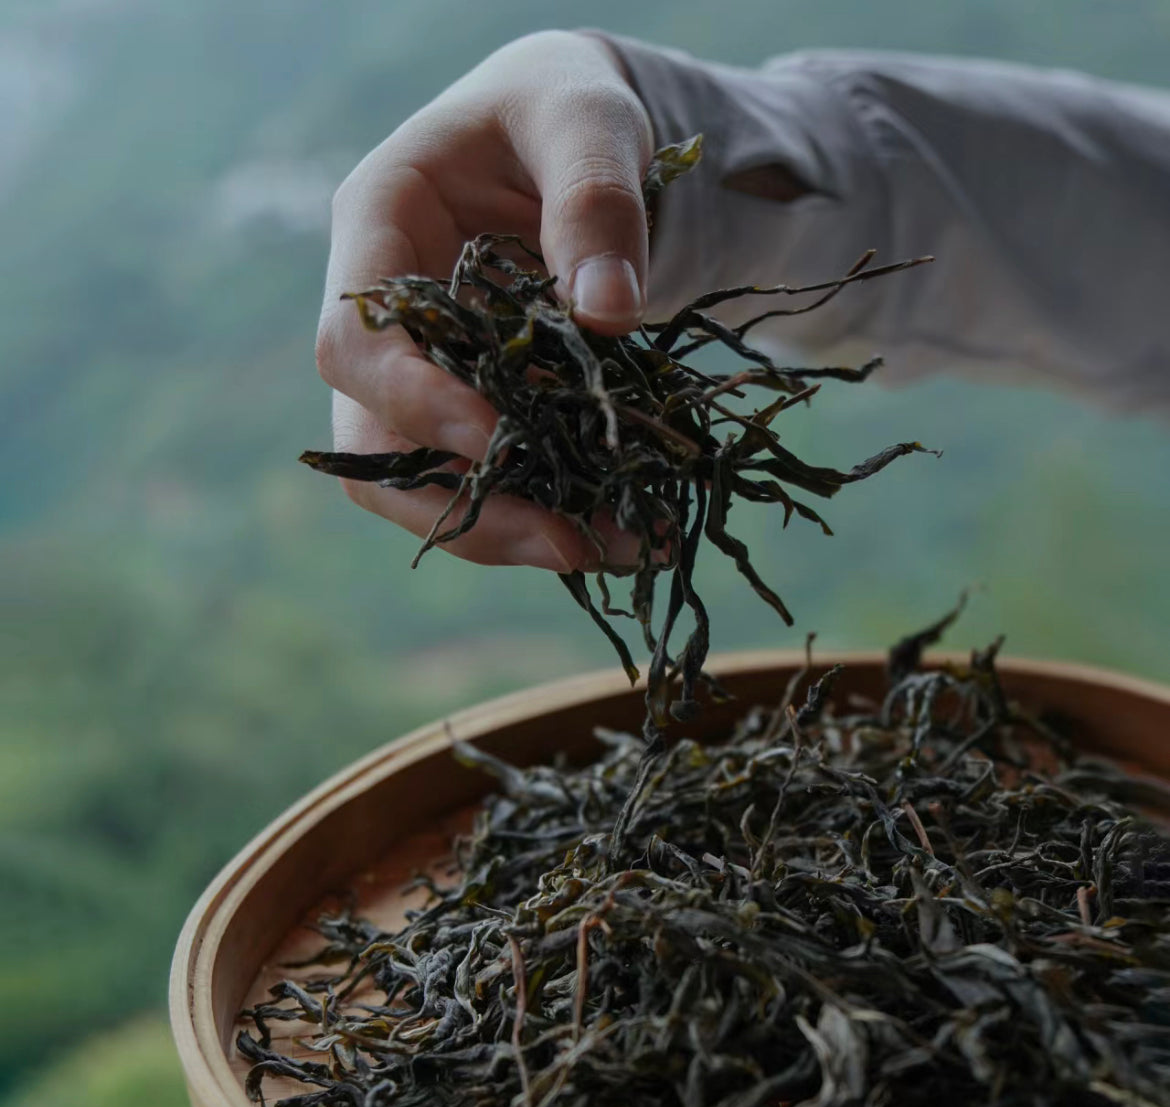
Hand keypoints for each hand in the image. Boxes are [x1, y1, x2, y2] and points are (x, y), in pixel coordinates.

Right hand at [314, 30, 653, 571]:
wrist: (581, 136)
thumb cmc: (565, 108)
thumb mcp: (587, 118)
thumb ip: (594, 198)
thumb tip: (608, 311)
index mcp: (377, 228)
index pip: (353, 344)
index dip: (414, 404)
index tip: (501, 442)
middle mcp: (385, 318)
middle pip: (376, 446)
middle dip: (466, 507)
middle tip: (569, 544)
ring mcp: (426, 373)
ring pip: (431, 484)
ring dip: (518, 531)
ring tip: (624, 546)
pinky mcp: (480, 409)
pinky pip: (499, 480)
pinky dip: (561, 512)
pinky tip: (639, 529)